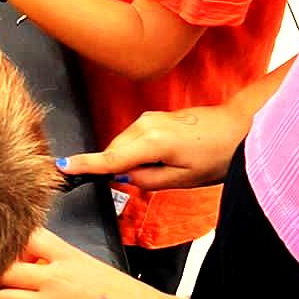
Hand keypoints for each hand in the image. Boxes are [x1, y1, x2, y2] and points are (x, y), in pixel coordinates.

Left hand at [0, 228, 162, 298]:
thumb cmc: (130, 297)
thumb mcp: (94, 266)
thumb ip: (66, 262)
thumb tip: (46, 264)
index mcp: (67, 257)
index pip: (25, 236)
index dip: (12, 244)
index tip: (12, 254)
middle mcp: (54, 278)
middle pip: (3, 270)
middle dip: (0, 278)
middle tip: (8, 285)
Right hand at [58, 103, 246, 193]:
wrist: (237, 127)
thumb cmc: (216, 155)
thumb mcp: (183, 180)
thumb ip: (148, 181)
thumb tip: (126, 178)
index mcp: (151, 142)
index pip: (110, 158)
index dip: (85, 164)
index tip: (62, 166)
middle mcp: (144, 124)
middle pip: (114, 152)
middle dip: (122, 169)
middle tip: (157, 177)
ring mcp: (148, 117)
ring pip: (123, 145)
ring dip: (133, 160)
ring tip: (170, 165)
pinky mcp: (152, 116)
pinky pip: (134, 138)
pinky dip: (140, 151)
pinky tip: (167, 156)